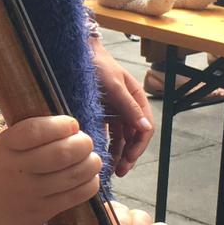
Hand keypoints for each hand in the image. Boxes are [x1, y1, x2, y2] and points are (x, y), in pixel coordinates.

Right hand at [0, 115, 101, 224]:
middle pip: (62, 153)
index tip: (71, 124)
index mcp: (2, 149)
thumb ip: (19, 137)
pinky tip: (89, 177)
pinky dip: (90, 183)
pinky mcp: (43, 211)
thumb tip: (56, 122)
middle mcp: (18, 170)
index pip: (35, 131)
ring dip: (91, 162)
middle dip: (82, 143)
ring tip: (91, 158)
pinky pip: (75, 196)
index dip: (59, 125)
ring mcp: (31, 193)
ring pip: (74, 174)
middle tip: (84, 141)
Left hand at [90, 40, 153, 172]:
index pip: (145, 128)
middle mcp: (128, 108)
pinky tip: (102, 158)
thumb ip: (128, 106)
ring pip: (121, 139)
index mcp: (137, 99)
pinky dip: (107, 147)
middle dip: (129, 155)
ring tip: (112, 171)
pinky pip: (108, 134)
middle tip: (120, 171)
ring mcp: (115, 112)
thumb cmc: (98, 64)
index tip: (128, 159)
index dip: (139, 145)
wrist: (78, 53)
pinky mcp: (101, 115)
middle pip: (134, 137)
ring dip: (119, 155)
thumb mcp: (114, 85)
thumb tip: (145, 128)